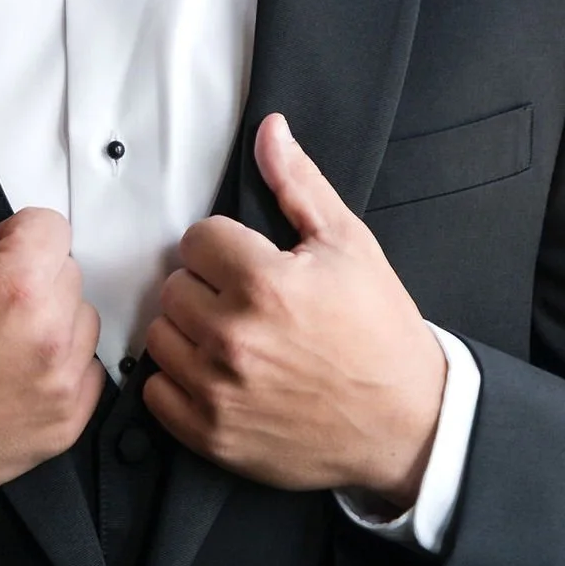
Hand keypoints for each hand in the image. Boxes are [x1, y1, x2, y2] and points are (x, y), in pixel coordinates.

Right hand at [0, 117, 102, 503]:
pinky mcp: (63, 425)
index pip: (51, 227)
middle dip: (30, 278)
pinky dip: (57, 369)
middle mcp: (50, 337)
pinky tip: (11, 373)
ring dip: (50, 322)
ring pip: (82, 322)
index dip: (12, 238)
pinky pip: (88, 374)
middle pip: (68, 273)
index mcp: (16, 287)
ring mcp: (60, 387)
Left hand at [142, 113, 446, 498]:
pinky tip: (219, 375)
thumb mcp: (349, 245)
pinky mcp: (211, 434)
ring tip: (234, 338)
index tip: (250, 265)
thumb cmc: (380, 333)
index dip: (226, 247)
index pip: (197, 239)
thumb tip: (269, 131)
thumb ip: (298, 184)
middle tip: (248, 303)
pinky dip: (179, 383)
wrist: (407, 422)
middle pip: (174, 286)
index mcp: (264, 283)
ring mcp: (218, 390)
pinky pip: (157, 394)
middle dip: (207, 288)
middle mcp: (233, 337)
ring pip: (159, 336)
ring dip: (188, 333)